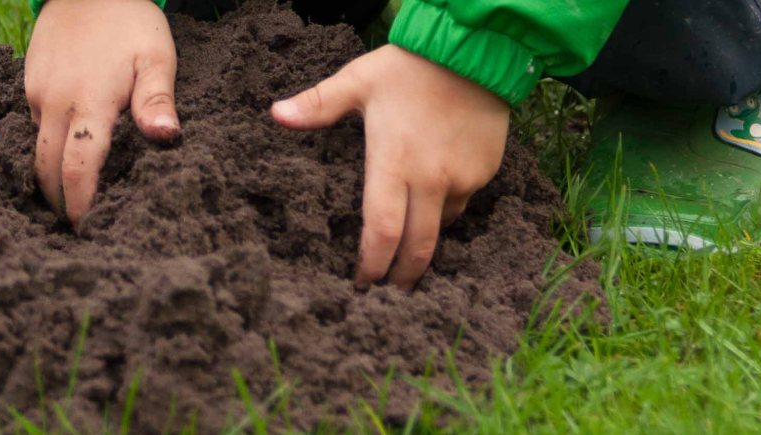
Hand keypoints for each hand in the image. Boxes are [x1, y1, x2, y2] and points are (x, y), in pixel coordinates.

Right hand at [25, 0, 179, 224]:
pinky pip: (34, 130)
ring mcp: (36, 95)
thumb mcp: (156, 58)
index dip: (80, 204)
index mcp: (88, 102)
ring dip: (52, 180)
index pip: (77, 167)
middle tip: (81, 227)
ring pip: (37, 152)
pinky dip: (49, 151)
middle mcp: (54, 103)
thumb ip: (157, 100)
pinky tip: (69, 158)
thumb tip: (166, 137)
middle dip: (61, 203)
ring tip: (74, 201)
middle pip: (47, 170)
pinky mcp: (28, 88)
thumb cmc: (129, 21)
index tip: (89, 229)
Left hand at [272, 45, 509, 289]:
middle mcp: (431, 179)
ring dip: (424, 235)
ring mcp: (462, 179)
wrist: (476, 51)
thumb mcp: (358, 81)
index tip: (361, 285)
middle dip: (401, 277)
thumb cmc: (409, 67)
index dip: (371, 265)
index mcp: (394, 162)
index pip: (382, 231)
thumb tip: (275, 114)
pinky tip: (437, 186)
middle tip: (388, 294)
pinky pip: (462, 200)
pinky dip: (446, 203)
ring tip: (409, 238)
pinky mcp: (484, 173)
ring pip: (441, 225)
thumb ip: (318, 104)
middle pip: (416, 248)